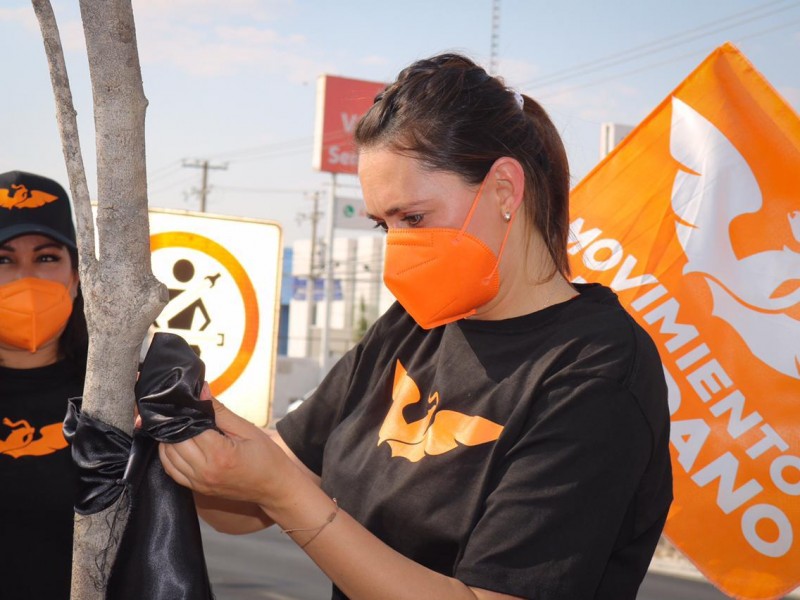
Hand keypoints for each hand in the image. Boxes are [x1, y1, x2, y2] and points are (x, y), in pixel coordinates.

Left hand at [158, 392, 290, 507]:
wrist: (275, 486)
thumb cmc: (266, 457)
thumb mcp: (247, 429)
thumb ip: (220, 411)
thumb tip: (201, 390)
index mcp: (220, 454)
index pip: (189, 427)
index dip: (186, 412)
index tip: (187, 401)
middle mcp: (206, 471)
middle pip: (174, 443)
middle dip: (175, 424)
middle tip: (181, 411)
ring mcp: (200, 483)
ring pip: (168, 457)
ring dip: (168, 440)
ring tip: (179, 425)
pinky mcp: (198, 489)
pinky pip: (173, 472)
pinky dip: (169, 457)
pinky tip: (177, 444)